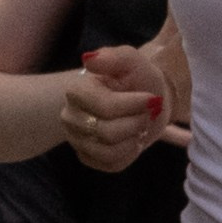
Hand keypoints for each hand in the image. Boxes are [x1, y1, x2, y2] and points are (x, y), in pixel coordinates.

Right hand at [65, 42, 172, 169]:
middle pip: (107, 133)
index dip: (134, 105)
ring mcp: (77, 139)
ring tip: (139, 125)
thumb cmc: (137, 78)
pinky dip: (130, 153)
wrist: (146, 98)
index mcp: (77, 90)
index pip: (105, 108)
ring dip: (133, 138)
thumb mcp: (133, 61)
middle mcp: (70, 116)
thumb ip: (114, 57)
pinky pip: (112, 165)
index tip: (151, 98)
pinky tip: (133, 139)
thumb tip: (89, 59)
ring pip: (108, 153)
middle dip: (136, 123)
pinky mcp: (88, 157)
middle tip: (146, 112)